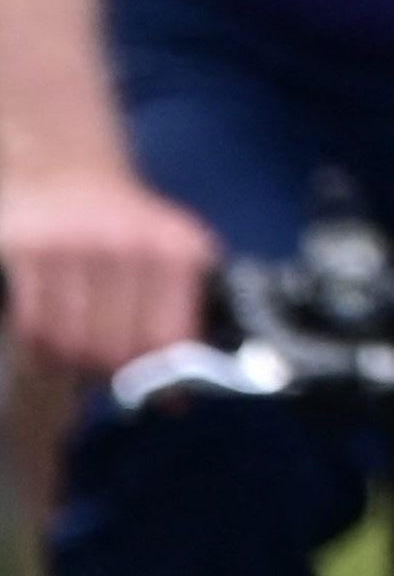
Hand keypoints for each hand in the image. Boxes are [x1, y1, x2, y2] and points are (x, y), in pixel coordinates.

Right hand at [0, 166, 220, 377]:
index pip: (164, 341)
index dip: (155, 379)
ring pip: (70, 344)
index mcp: (176, 252)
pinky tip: (49, 331)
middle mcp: (129, 246)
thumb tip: (176, 402)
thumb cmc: (127, 230)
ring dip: (70, 360)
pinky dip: (40, 343)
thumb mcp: (174, 260)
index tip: (150, 393)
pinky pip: (34, 326)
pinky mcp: (30, 251)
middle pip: (113, 351)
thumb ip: (181, 322)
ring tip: (76, 345)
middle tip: (102, 365)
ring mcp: (77, 247)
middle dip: (107, 371)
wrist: (66, 173)